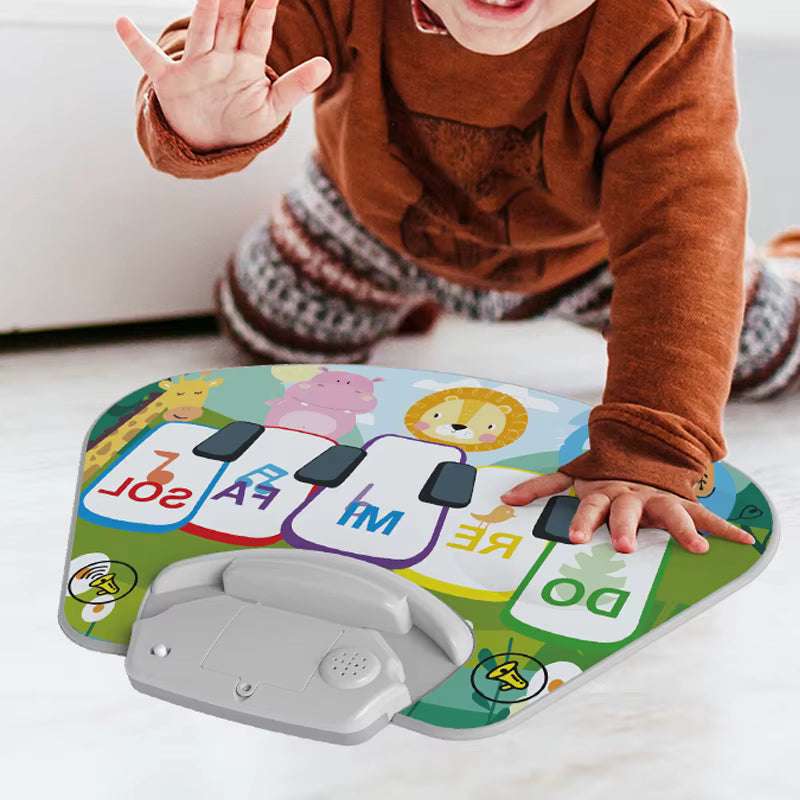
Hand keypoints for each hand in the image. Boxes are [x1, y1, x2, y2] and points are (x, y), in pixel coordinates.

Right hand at [115, 0, 331, 151]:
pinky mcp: (172, 82)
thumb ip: (296, 86)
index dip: (264, 5)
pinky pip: (151, 61)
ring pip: (200, 30)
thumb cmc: (244, 124)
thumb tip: (326, 65)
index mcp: (247, 62)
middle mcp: (221, 57)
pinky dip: (136, 45)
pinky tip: (121, 23)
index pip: (257, 28)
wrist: (213, 146)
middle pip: (227, 18)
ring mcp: (195, 67)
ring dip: (203, 7)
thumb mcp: (273, 109)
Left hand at [501, 472, 754, 554]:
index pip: (591, 507)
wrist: (642, 450)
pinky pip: (707, 516)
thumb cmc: (604, 476)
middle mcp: (633, 494)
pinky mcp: (683, 503)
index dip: (581, 521)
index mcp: (605, 491)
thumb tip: (505, 498)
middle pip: (628, 510)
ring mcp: (660, 498)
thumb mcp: (574, 477)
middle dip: (626, 528)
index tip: (573, 538)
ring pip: (671, 512)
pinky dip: (725, 529)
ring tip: (697, 549)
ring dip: (684, 530)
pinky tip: (746, 544)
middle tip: (624, 548)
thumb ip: (542, 487)